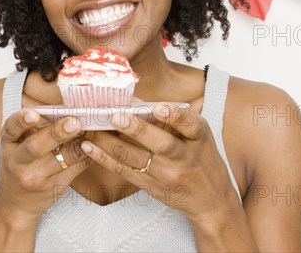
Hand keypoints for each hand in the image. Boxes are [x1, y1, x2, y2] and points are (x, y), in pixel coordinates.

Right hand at [0, 107, 91, 223]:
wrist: (15, 204)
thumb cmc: (19, 163)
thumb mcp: (17, 144)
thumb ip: (34, 127)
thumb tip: (64, 106)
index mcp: (9, 143)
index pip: (12, 129)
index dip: (22, 120)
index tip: (33, 113)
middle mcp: (18, 162)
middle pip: (36, 147)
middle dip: (57, 133)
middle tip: (74, 122)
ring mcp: (36, 177)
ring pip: (62, 158)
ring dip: (79, 143)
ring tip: (90, 130)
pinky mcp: (54, 187)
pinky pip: (75, 168)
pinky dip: (87, 154)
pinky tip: (94, 144)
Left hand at [79, 103, 239, 225]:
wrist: (211, 200)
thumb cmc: (201, 156)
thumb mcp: (197, 133)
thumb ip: (173, 116)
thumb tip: (136, 100)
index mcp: (198, 137)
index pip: (190, 124)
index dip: (175, 115)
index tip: (159, 107)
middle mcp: (183, 157)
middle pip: (160, 143)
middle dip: (135, 128)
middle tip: (114, 115)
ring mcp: (165, 174)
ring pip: (134, 157)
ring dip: (109, 141)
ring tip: (92, 127)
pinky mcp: (151, 187)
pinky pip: (124, 171)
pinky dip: (104, 158)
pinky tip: (89, 147)